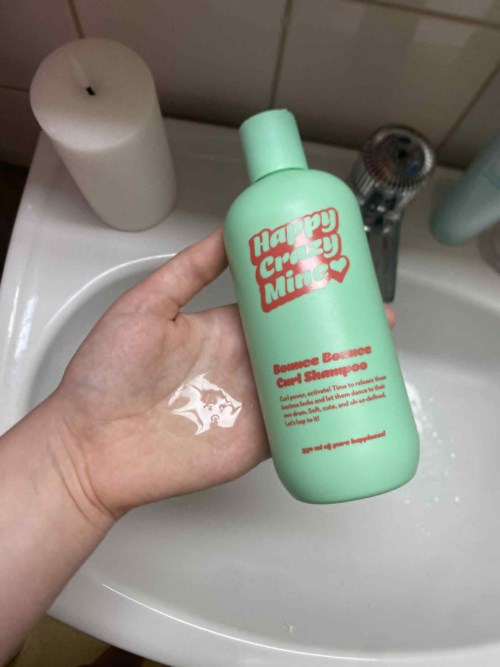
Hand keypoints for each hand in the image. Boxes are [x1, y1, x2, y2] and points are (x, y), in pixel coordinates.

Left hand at [50, 228, 395, 521]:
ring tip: (380, 353)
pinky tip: (359, 403)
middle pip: (302, 341)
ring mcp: (254, 403)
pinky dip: (330, 418)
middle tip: (378, 315)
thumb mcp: (144, 307)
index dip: (308, 289)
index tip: (340, 272)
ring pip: (310, 382)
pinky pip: (302, 429)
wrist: (91, 446)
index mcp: (223, 328)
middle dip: (341, 328)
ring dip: (345, 369)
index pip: (277, 303)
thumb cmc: (105, 376)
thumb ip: (186, 271)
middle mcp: (244, 363)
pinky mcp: (258, 441)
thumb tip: (225, 231)